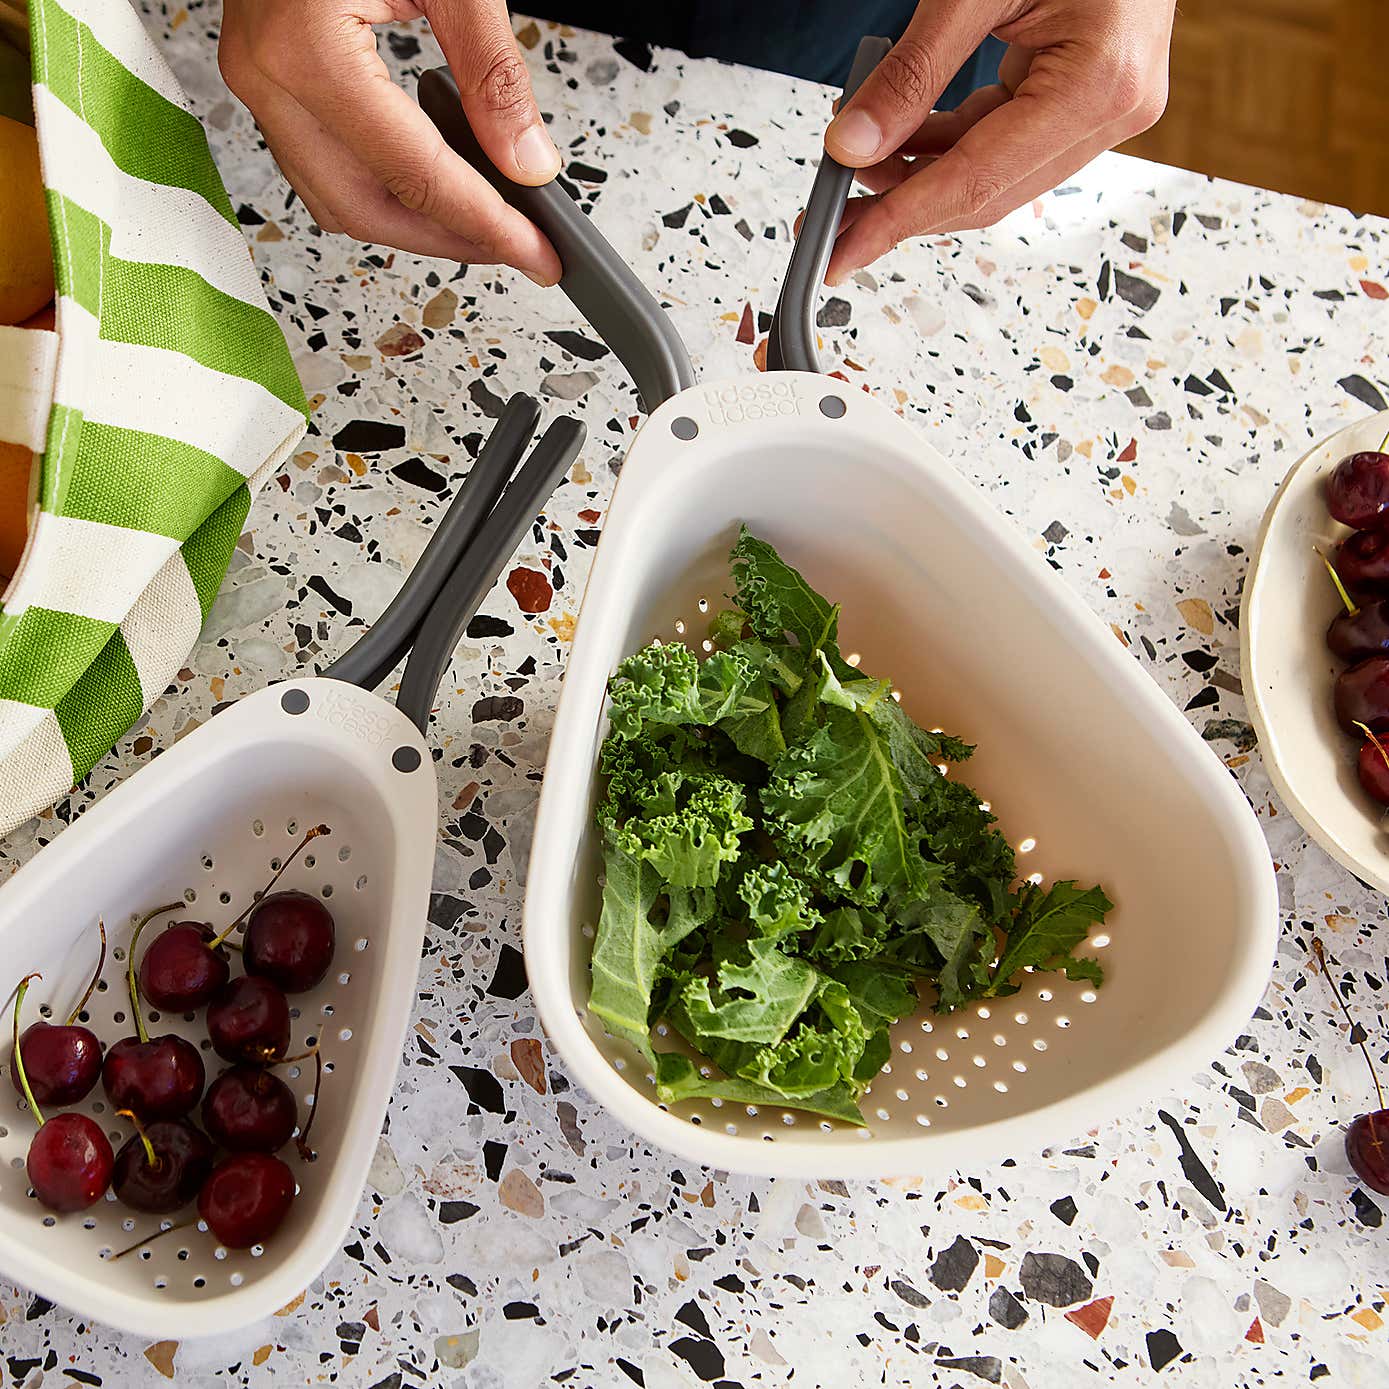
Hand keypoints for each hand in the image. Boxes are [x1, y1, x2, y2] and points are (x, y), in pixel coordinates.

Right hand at [219, 0, 562, 281]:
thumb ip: (493, 71)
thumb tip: (528, 162)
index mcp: (307, 48)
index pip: (416, 175)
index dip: (486, 226)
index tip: (538, 255)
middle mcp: (266, 75)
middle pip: (365, 209)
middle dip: (448, 241)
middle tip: (519, 251)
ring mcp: (255, 77)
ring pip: (336, 197)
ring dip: (414, 221)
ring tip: (487, 222)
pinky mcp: (264, 71)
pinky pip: (323, 159)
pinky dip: (384, 183)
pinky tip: (440, 179)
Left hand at [823, 0, 1174, 281]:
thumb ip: (911, 70)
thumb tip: (852, 143)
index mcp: (1099, 83)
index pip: (977, 180)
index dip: (899, 221)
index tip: (841, 254)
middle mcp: (1114, 106)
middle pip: (987, 193)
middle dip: (901, 206)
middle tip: (832, 219)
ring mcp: (1105, 104)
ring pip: (992, 174)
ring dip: (917, 176)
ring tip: (853, 161)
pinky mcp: (1086, 94)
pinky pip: (1003, 140)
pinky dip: (944, 145)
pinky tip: (894, 141)